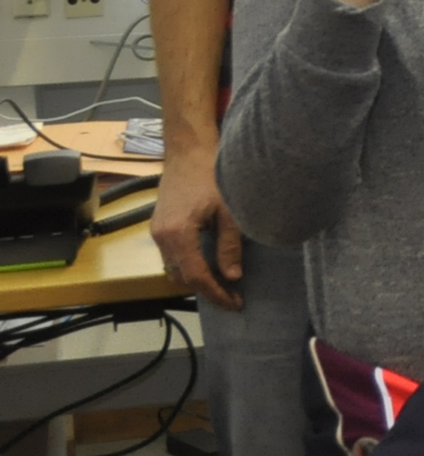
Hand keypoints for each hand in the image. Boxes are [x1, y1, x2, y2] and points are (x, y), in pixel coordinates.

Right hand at [148, 150, 243, 308]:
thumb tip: (233, 276)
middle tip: (233, 296)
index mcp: (177, 234)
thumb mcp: (229, 211)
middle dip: (207, 290)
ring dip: (196, 279)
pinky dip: (188, 265)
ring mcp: (156, 232)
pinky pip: (171, 256)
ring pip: (174, 268)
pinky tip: (208, 264)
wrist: (189, 152)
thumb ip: (229, 245)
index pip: (196, 276)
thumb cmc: (212, 176)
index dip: (216, 293)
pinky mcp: (158, 226)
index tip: (235, 303)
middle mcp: (161, 237)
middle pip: (182, 277)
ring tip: (223, 283)